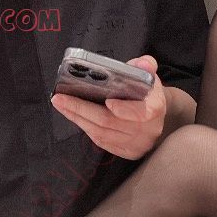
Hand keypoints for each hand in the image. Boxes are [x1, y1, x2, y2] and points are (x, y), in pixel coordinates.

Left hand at [51, 54, 166, 159]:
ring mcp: (136, 145)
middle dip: (81, 110)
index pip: (140, 113)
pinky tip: (73, 116)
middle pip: (109, 122)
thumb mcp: (149, 76)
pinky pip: (102, 142)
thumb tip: (143, 63)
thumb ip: (145, 66)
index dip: (124, 110)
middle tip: (59, 99)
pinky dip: (86, 128)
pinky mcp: (127, 153)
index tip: (108, 103)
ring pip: (101, 134)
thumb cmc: (147, 94)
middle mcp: (146, 131)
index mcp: (154, 110)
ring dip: (78, 119)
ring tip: (61, 105)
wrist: (156, 118)